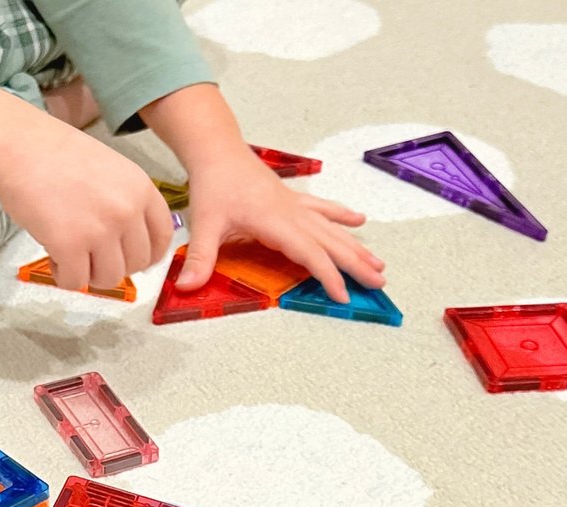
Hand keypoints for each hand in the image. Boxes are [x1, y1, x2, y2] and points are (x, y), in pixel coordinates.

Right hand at [0, 71, 171, 292]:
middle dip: (113, 266)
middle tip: (90, 256)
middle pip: (137, 264)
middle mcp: (127, 211)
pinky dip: (64, 277)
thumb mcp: (109, 171)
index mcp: (141, 189)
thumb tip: (129, 249)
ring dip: (90, 275)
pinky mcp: (71, 246)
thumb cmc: (56, 155)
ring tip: (70, 256)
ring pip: (109, 278)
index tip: (130, 259)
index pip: (162, 238)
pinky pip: (77, 282)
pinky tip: (53, 258)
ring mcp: (100, 230)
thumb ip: (126, 204)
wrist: (17, 145)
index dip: (147, 256)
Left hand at [180, 146, 384, 304]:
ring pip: (332, 229)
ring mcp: (296, 206)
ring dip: (356, 247)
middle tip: (379, 284)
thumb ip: (200, 257)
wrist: (218, 151)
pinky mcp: (293, 200)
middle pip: (331, 242)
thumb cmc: (213, 185)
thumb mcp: (205, 223)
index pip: (309, 253)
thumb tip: (186, 287)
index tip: (343, 296)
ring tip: (379, 265)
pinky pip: (323, 210)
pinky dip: (341, 216)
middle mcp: (292, 214)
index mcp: (276, 222)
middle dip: (356, 264)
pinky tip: (359, 221)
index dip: (328, 275)